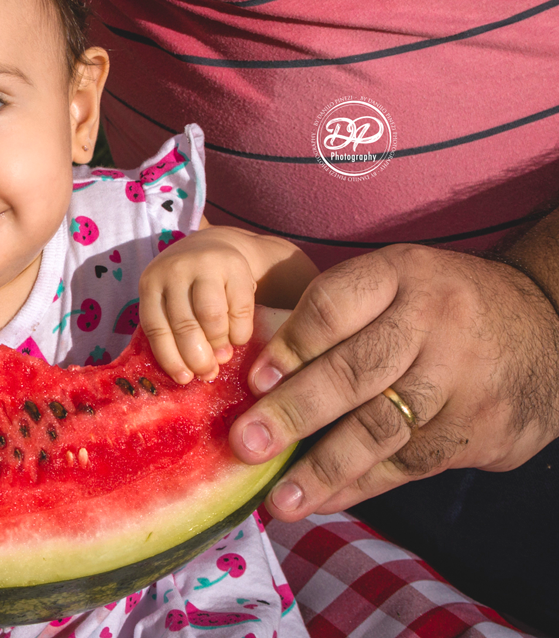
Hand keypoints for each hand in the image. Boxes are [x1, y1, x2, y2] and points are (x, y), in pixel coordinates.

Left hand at [139, 227, 259, 382]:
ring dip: (218, 344)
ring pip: (211, 317)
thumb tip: (191, 374)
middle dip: (197, 356)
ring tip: (223, 356)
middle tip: (208, 373)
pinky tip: (238, 339)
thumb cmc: (186, 287)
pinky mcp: (235, 266)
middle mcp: (174, 270)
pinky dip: (240, 332)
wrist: (214, 247)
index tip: (185, 379)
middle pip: (184, 324)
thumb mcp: (168, 300)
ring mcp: (205, 264)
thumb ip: (171, 329)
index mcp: (150, 283)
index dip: (170, 358)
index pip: (156, 327)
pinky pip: (239, 309)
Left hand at [229, 244, 558, 519]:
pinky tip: (323, 500)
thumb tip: (254, 360)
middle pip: (354, 371)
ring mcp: (462, 380)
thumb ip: (331, 314)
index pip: (336, 306)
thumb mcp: (396, 280)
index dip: (293, 345)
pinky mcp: (482, 429)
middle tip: (247, 444)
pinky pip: (410, 462)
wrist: (550, 326)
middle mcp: (434, 323)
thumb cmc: (441, 305)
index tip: (256, 379)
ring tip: (280, 500)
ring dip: (323, 469)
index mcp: (401, 275)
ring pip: (382, 428)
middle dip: (295, 413)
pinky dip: (361, 485)